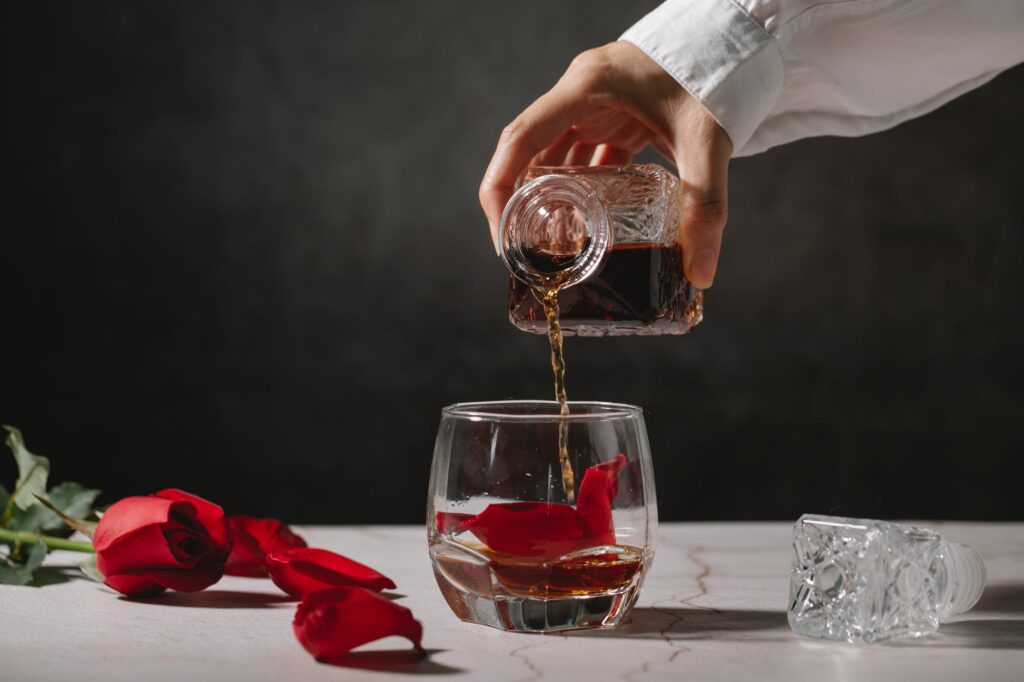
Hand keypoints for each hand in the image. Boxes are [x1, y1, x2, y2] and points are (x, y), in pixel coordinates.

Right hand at [479, 41, 731, 288]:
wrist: (736, 45)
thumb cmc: (715, 76)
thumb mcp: (707, 141)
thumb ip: (704, 205)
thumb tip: (701, 272)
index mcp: (586, 88)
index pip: (521, 138)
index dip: (500, 187)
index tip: (502, 234)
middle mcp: (580, 93)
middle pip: (529, 150)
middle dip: (521, 201)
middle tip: (523, 249)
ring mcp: (595, 103)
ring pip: (555, 155)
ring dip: (550, 196)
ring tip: (551, 243)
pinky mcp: (613, 115)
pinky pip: (584, 154)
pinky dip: (581, 188)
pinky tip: (587, 221)